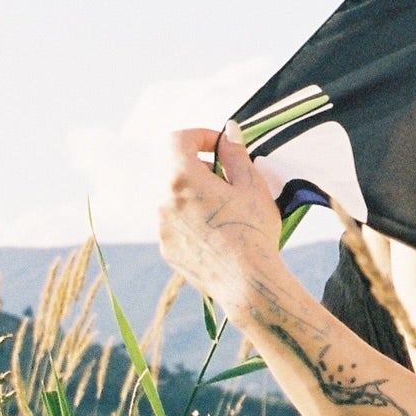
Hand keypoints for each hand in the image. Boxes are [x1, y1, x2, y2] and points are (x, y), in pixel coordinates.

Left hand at [158, 123, 281, 315]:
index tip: (221, 146)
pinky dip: (193, 219)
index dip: (200, 136)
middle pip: (177, 169)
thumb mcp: (252, 186)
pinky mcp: (167, 248)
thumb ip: (236, 154)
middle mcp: (163, 201)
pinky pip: (176, 223)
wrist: (247, 283)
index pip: (178, 140)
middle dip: (202, 167)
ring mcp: (162, 227)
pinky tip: (220, 234)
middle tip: (232, 181)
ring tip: (228, 211)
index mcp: (182, 179)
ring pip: (176, 197)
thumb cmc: (253, 231)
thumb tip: (228, 131)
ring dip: (197, 194)